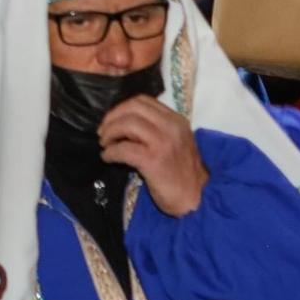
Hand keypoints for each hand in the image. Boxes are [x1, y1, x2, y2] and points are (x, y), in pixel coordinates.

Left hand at [98, 95, 207, 215]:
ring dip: (110, 133)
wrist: (196, 198)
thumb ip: (156, 129)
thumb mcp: (175, 142)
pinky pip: (124, 149)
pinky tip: (108, 157)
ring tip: (105, 144)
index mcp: (176, 120)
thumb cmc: (182, 172)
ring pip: (127, 124)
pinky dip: (111, 152)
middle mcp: (171, 127)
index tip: (112, 119)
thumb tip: (124, 123)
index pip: (143, 100)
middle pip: (133, 107)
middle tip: (103, 131)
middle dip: (112, 117)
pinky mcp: (154, 160)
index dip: (122, 107)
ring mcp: (163, 143)